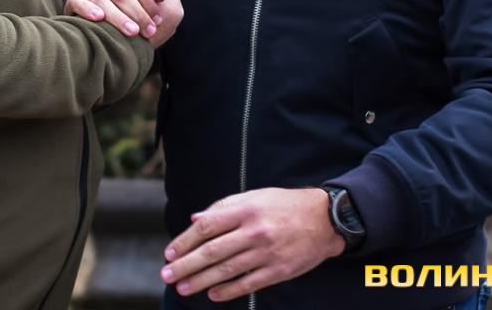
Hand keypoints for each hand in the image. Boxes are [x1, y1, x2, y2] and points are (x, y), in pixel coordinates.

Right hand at [65, 0, 180, 42]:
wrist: (103, 25)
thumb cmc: (131, 1)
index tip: (160, 17)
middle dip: (137, 13)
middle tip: (150, 30)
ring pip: (103, 1)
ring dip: (120, 19)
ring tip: (134, 33)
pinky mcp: (71, 0)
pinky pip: (79, 4)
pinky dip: (89, 10)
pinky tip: (100, 19)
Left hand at [160, 187, 343, 301]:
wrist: (325, 219)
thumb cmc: (285, 205)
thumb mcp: (255, 197)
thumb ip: (225, 206)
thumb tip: (196, 219)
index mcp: (246, 209)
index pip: (207, 226)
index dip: (185, 241)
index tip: (170, 252)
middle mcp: (254, 231)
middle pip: (211, 251)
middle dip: (185, 265)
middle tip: (167, 274)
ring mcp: (266, 253)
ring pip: (226, 270)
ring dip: (200, 281)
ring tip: (182, 287)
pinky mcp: (278, 271)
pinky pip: (248, 284)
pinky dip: (228, 290)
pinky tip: (213, 294)